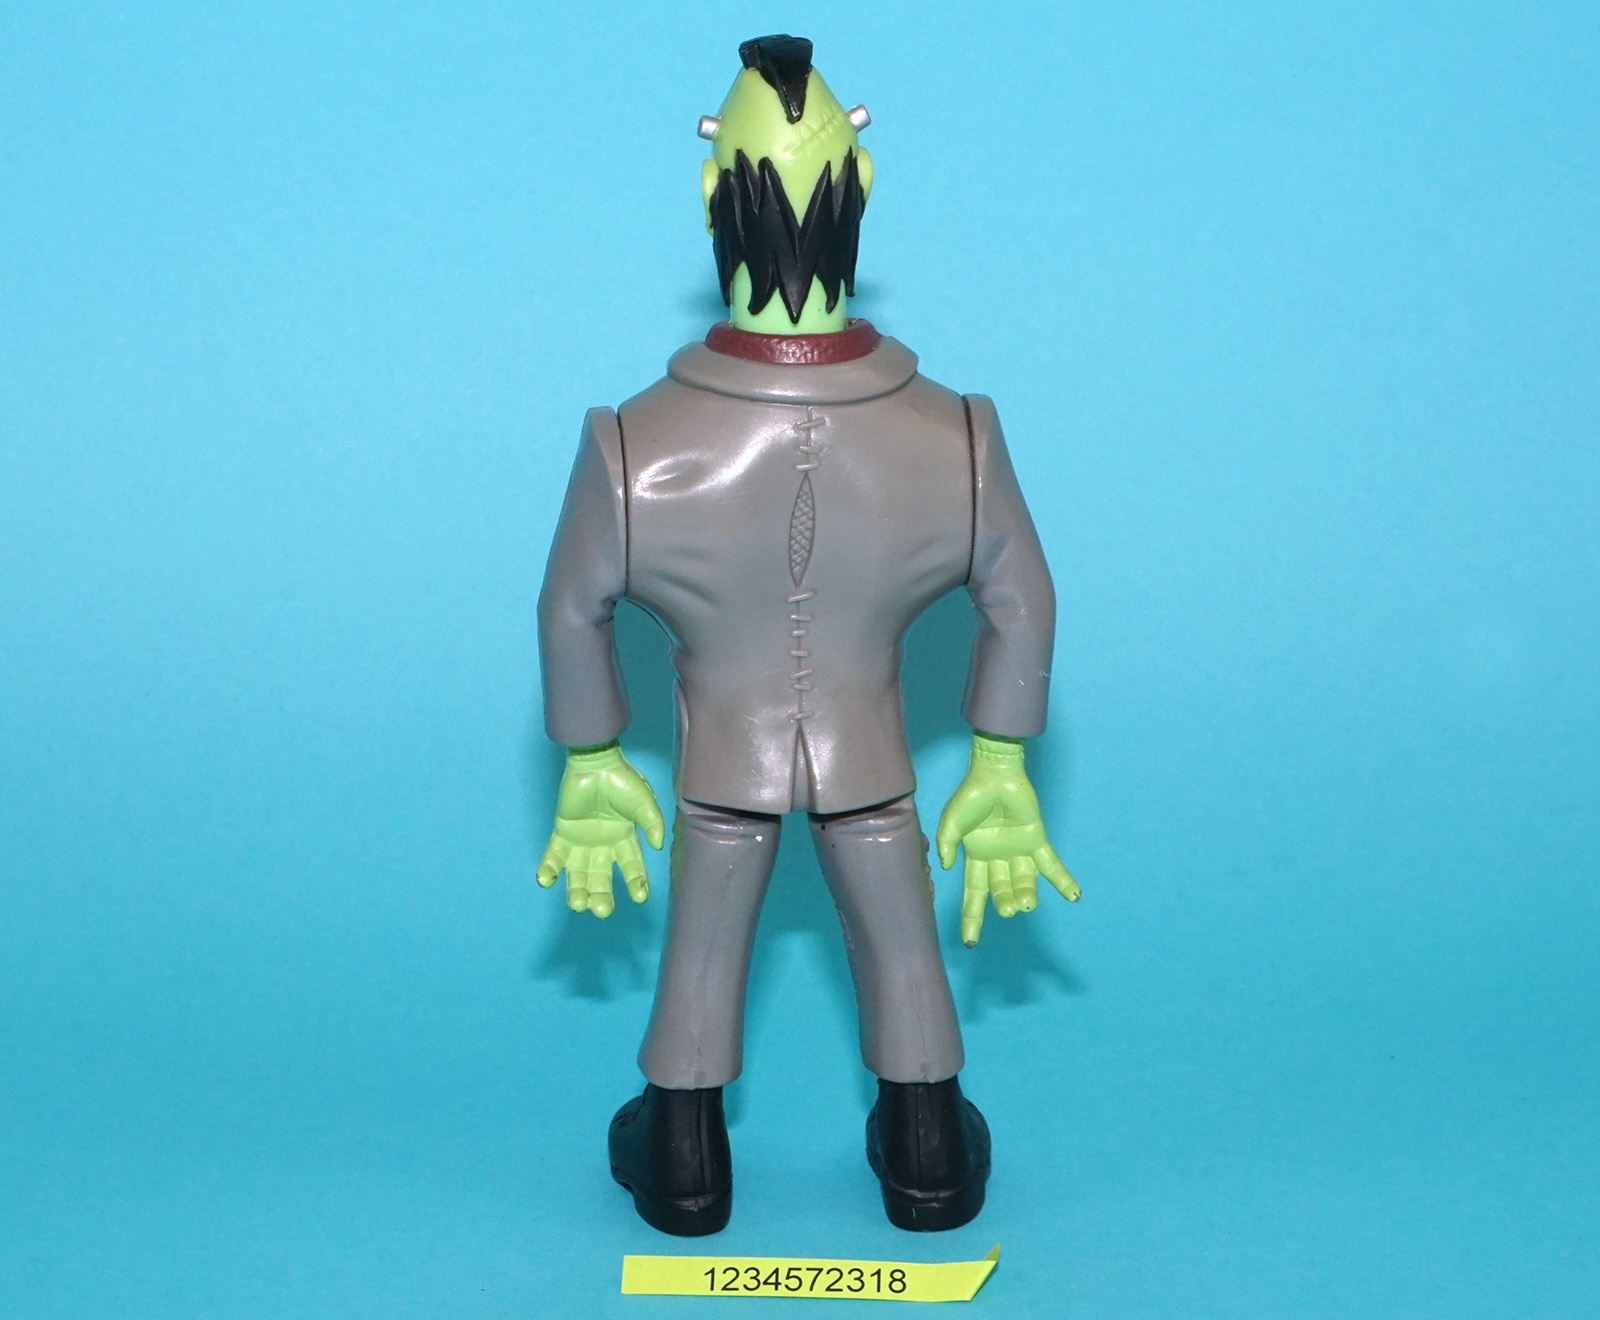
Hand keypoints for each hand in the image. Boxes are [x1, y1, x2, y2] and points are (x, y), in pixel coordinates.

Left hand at [536, 742, 665, 917]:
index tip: (639, 897)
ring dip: (576, 891)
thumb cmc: (622, 780)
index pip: (631, 867)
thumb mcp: (645, 803)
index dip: (636, 882)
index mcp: (623, 839)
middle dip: (601, 896)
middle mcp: (602, 846)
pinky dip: (548, 868)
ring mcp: (581, 841)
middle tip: (601, 910)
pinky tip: (545, 880)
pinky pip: (553, 855)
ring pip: (578, 874)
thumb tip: (657, 846)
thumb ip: (652, 824)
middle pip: (601, 878)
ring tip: (578, 904)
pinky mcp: (562, 833)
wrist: (595, 763)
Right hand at [935, 733, 1079, 946]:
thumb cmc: (970, 794)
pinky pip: (1051, 864)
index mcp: (976, 857)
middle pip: (1000, 890)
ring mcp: (1018, 851)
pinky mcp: (1036, 840)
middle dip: (1003, 903)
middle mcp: (997, 859)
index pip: (973, 894)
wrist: (994, 772)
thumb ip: (947, 843)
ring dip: (1026, 896)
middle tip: (1008, 911)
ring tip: (1026, 905)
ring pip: (1024, 882)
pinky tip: (1074, 896)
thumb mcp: (951, 821)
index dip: (971, 917)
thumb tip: (949, 867)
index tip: (970, 941)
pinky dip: (1063, 881)